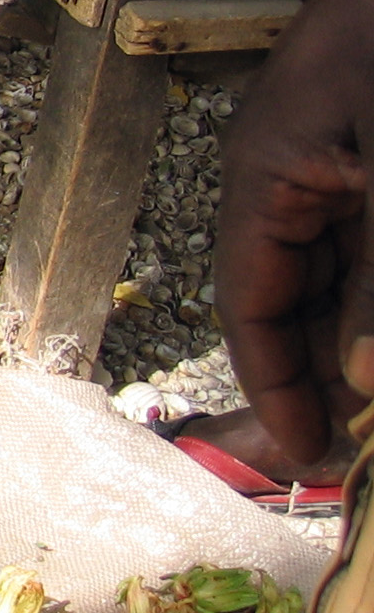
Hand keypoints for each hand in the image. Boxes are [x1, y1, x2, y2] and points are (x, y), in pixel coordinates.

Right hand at [212, 0, 373, 463]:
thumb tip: (362, 383)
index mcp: (266, 180)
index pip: (250, 303)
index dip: (277, 384)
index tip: (306, 458)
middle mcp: (289, 179)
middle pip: (292, 298)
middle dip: (321, 371)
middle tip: (347, 444)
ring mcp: (336, 164)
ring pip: (339, 275)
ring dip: (357, 333)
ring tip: (373, 401)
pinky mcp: (372, 154)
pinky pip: (366, 241)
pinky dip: (373, 287)